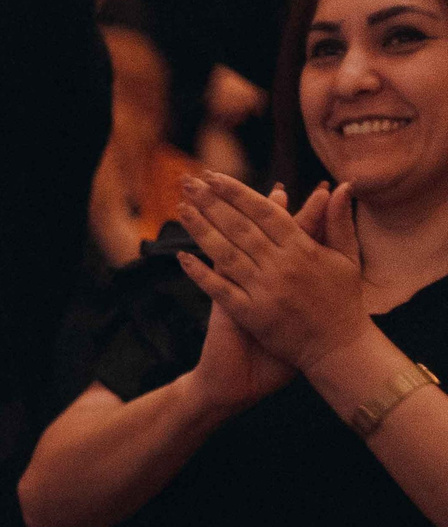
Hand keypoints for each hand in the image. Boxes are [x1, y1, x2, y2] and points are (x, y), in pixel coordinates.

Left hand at [176, 173, 370, 373]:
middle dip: (212, 203)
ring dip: (201, 230)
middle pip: (240, 228)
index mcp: (303, 249)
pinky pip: (221, 290)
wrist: (339, 349)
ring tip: (181, 209)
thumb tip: (340, 186)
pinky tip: (181, 257)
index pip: (264, 212)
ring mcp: (265, 290)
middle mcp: (282, 266)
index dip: (237, 193)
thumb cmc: (343, 301)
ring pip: (226, 254)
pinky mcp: (252, 315)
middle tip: (188, 183)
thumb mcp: (347, 258)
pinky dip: (201, 273)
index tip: (213, 177)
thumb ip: (338, 222)